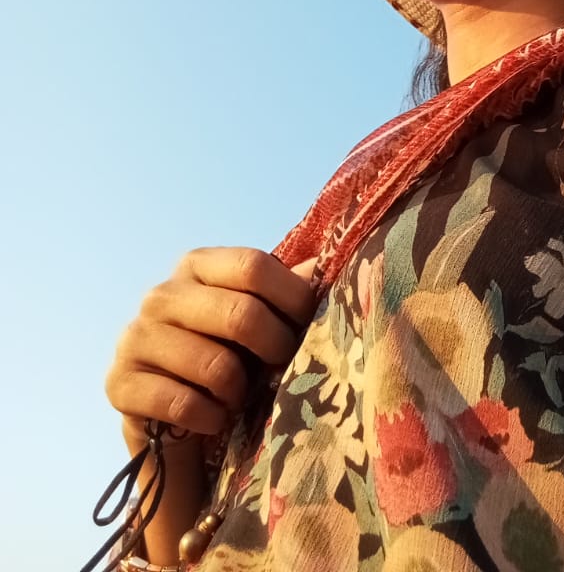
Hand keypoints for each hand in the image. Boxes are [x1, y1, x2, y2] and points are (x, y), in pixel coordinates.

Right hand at [106, 247, 315, 447]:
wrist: (174, 418)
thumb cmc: (229, 355)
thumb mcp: (260, 316)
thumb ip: (289, 288)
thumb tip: (324, 266)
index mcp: (197, 265)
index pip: (253, 266)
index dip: (292, 297)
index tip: (309, 324)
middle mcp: (160, 295)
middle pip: (240, 314)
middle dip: (275, 348)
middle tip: (281, 368)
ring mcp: (134, 337)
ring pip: (215, 366)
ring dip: (240, 390)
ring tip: (240, 394)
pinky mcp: (118, 384)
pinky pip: (183, 404)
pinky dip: (210, 418)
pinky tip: (213, 418)